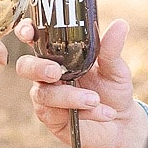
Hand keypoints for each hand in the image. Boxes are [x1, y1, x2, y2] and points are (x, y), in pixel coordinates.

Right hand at [13, 17, 147, 147]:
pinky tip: (103, 113)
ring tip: (95, 100)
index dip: (26, 32)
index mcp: (59, 55)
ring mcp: (47, 98)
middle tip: (56, 72)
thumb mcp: (115, 68)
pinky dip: (82, 112)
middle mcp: (47, 75)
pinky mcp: (52, 120)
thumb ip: (111, 49)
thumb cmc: (113, 90)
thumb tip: (120, 24)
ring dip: (69, 96)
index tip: (28, 33)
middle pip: (25, 67)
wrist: (122, 122)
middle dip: (38, 68)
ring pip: (43, 94)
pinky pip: (57, 114)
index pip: (35, 39)